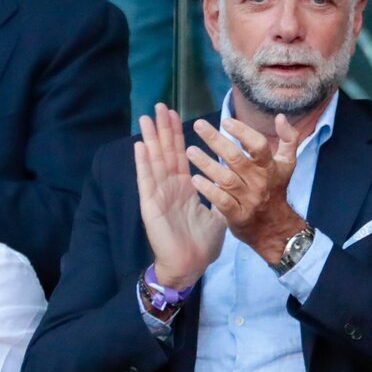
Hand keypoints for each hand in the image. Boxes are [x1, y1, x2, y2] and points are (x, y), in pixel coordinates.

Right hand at [135, 104, 225, 289]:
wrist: (190, 265)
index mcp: (184, 187)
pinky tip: (140, 146)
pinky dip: (143, 163)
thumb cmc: (201, 243)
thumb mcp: (217, 213)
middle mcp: (170, 187)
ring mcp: (159, 195)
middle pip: (165, 152)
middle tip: (159, 105)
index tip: (175, 114)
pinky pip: (147, 181)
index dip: (177, 135)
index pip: (180, 155)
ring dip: (150, 139)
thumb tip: (231, 181)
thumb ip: (220, 194)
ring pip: (154, 161)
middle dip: (163, 129)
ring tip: (146, 118)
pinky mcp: (151, 206)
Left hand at [186, 114, 304, 263]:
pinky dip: (208, 190)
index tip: (226, 121)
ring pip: (226, 179)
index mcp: (271, 167)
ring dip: (207, 164)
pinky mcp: (238, 215)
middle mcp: (260, 182)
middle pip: (237, 159)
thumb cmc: (276, 189)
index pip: (259, 146)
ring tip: (190, 150)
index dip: (243, 132)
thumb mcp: (287, 164)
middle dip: (216, 140)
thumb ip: (288, 139)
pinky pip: (222, 201)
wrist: (276, 227)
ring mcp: (248, 199)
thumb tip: (280, 116)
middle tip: (199, 125)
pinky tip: (194, 179)